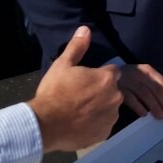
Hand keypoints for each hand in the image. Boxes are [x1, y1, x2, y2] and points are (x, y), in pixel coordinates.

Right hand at [28, 26, 124, 152]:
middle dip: (101, 92)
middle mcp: (115, 97)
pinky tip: (81, 123)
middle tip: (81, 96)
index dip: (98, 75)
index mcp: (107, 78)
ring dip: (100, 108)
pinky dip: (96, 123)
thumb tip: (86, 29)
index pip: (111, 72)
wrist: (46, 124)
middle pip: (112, 91)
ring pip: (109, 108)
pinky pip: (104, 125)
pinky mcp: (105, 133)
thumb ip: (77, 47)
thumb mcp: (62, 65)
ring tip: (80, 111)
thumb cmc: (54, 92)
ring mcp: (111, 117)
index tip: (86, 81)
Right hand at [118, 63, 162, 119]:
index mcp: (147, 70)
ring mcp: (128, 80)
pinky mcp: (118, 88)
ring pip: (145, 94)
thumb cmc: (128, 80)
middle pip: (155, 89)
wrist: (104, 76)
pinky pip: (131, 99)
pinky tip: (144, 114)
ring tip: (159, 117)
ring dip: (154, 107)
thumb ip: (153, 87)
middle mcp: (139, 73)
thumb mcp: (141, 78)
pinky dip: (139, 107)